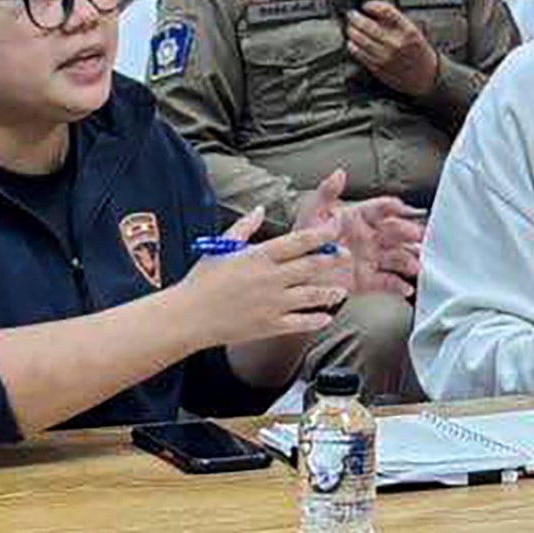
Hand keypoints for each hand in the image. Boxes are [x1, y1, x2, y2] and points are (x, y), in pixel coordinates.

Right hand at [177, 207, 348, 346]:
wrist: (187, 317)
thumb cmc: (201, 280)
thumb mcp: (220, 247)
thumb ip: (244, 227)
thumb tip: (260, 209)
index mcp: (259, 256)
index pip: (298, 241)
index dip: (321, 234)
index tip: (335, 228)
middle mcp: (270, 278)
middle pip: (311, 266)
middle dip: (332, 260)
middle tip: (345, 256)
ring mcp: (272, 304)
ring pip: (311, 296)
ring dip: (329, 292)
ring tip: (342, 290)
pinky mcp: (269, 326)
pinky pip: (299, 323)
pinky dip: (316, 320)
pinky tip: (327, 317)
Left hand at [294, 170, 424, 298]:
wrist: (297, 271)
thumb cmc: (305, 239)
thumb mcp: (312, 213)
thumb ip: (326, 192)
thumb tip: (339, 173)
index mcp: (359, 218)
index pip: (381, 209)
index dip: (394, 208)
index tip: (404, 209)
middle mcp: (369, 237)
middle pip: (395, 233)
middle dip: (408, 233)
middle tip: (416, 236)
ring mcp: (370, 258)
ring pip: (396, 257)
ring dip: (408, 260)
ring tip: (414, 265)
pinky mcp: (367, 279)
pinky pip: (387, 282)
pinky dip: (398, 285)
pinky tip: (405, 287)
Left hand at [345, 1, 441, 96]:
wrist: (426, 77)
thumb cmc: (419, 53)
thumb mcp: (414, 31)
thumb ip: (396, 21)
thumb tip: (375, 10)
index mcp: (408, 30)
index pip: (385, 11)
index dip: (372, 5)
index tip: (366, 5)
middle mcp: (396, 43)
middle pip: (368, 25)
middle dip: (356, 17)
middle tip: (352, 14)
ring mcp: (385, 56)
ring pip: (360, 39)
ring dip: (352, 31)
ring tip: (350, 27)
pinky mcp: (378, 67)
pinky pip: (359, 54)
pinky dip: (353, 46)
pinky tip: (352, 42)